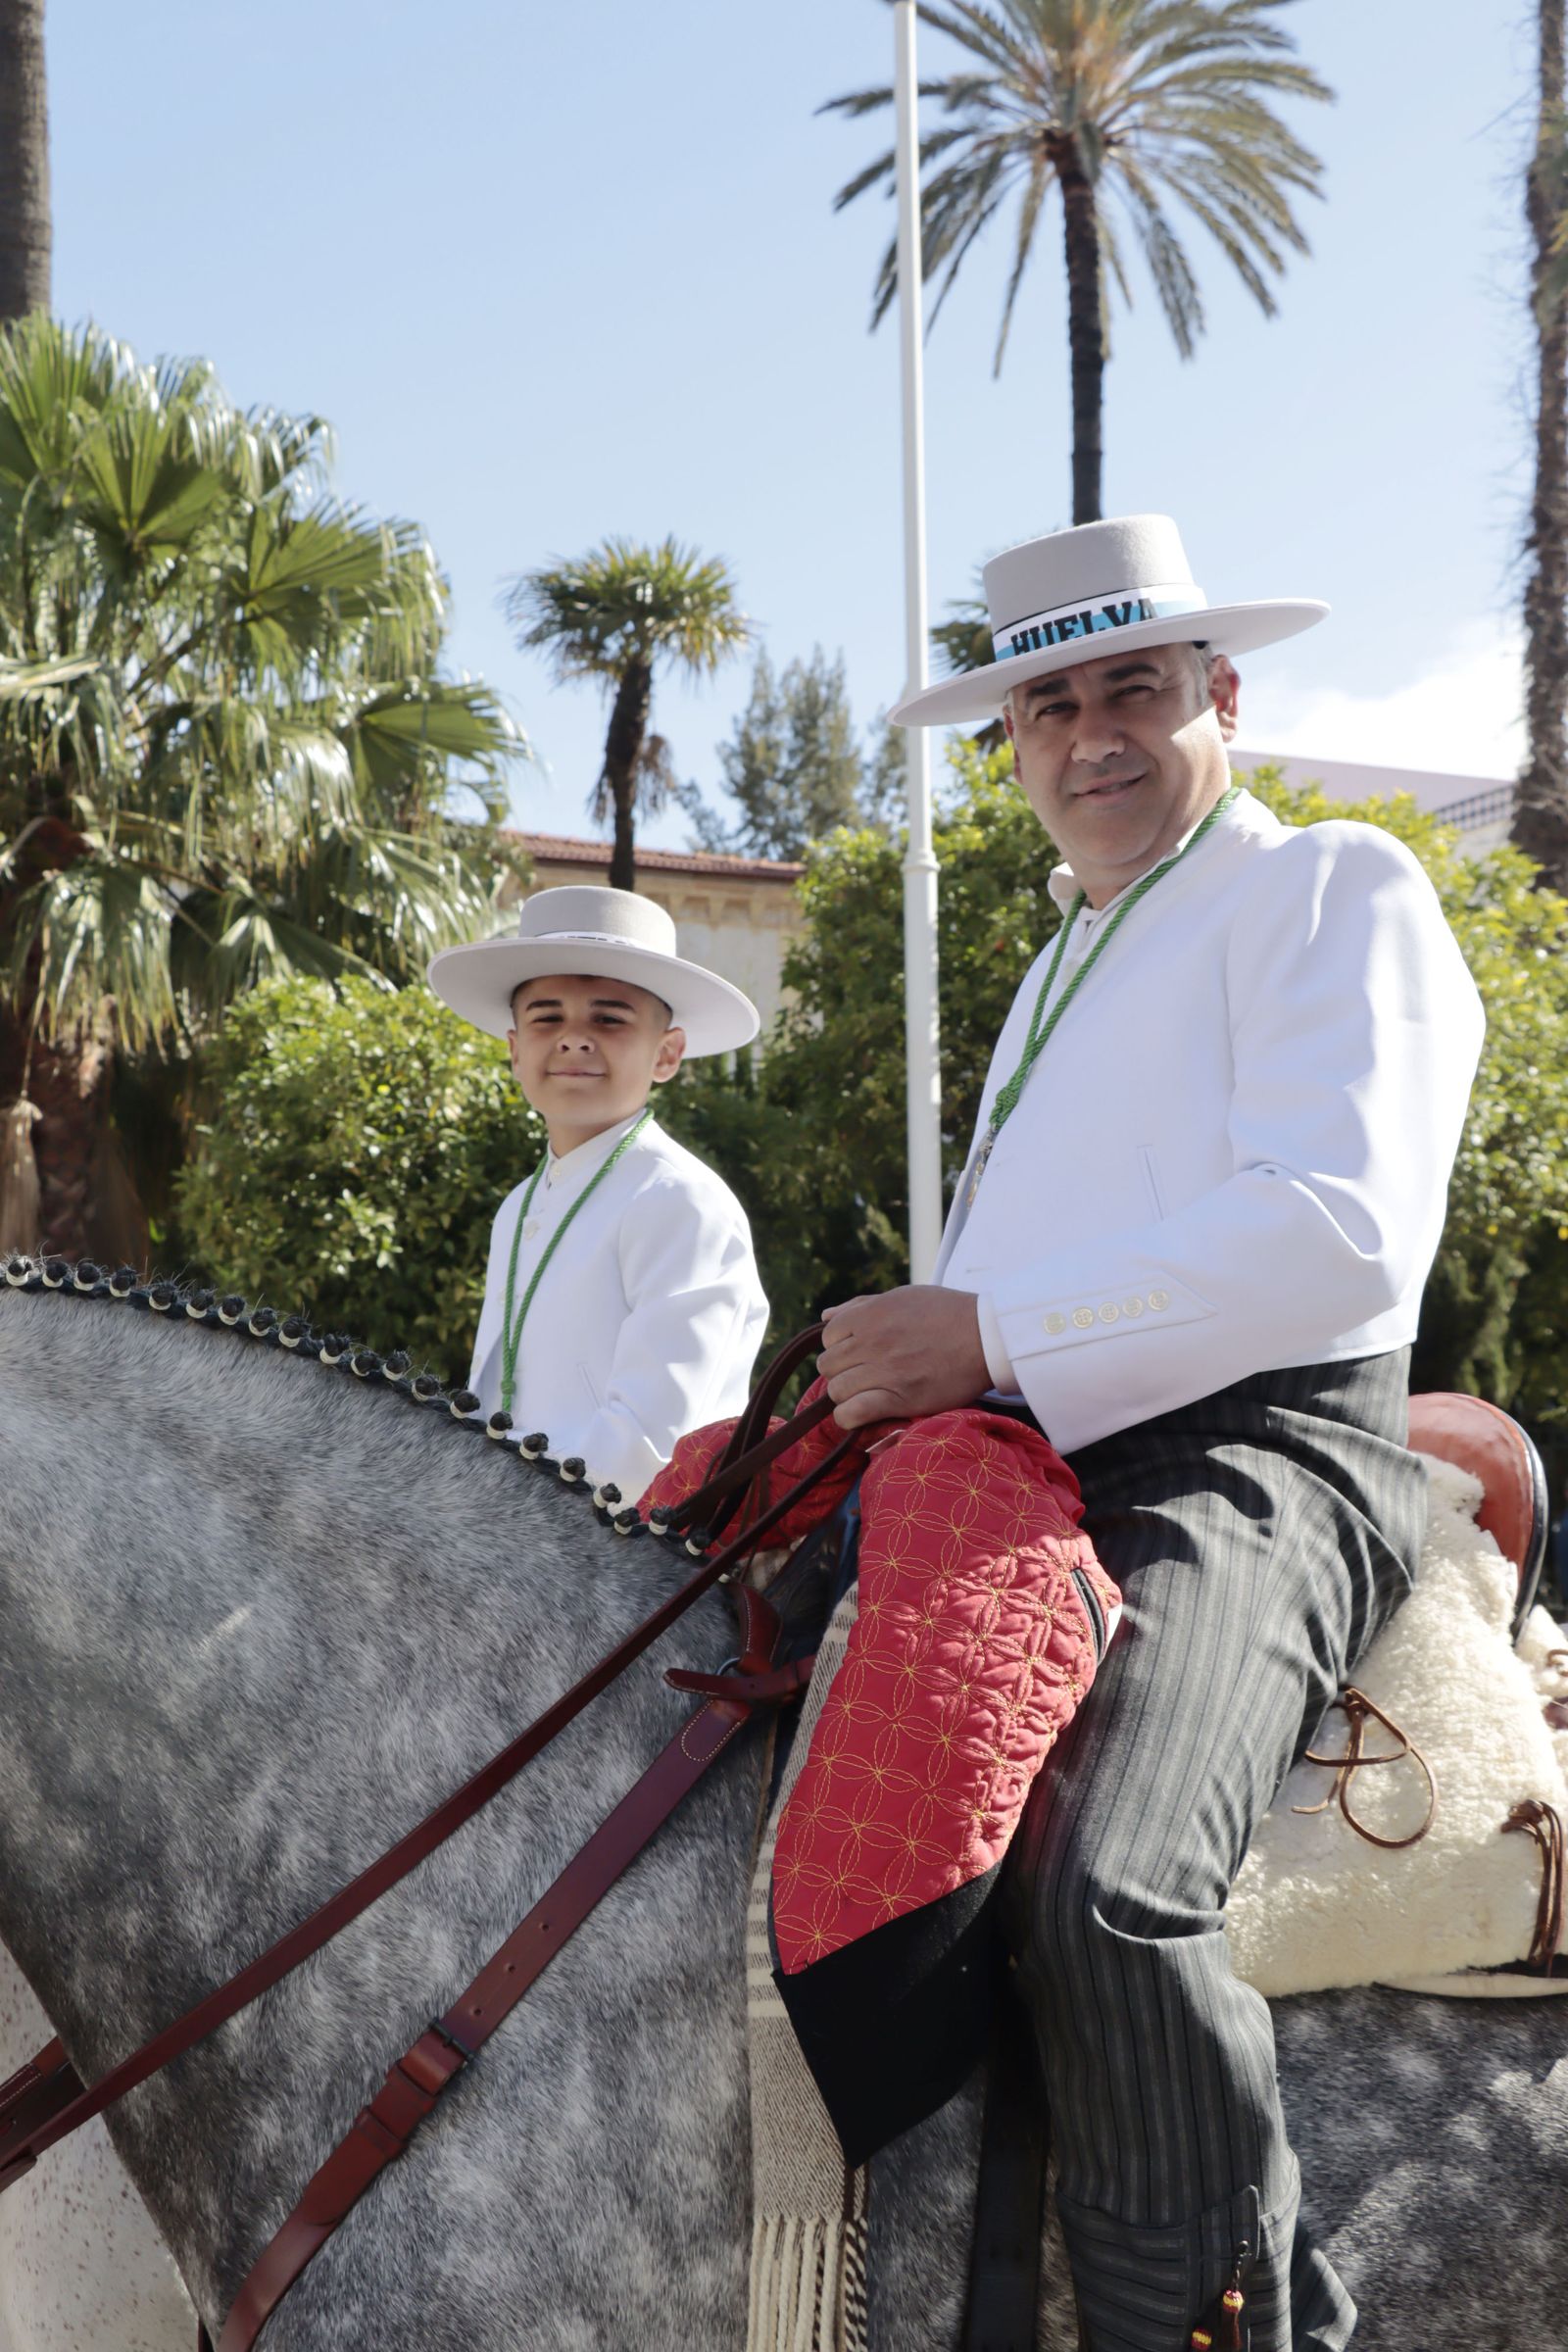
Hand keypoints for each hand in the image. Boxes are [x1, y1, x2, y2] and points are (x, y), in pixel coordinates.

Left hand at [817, 1286, 990, 1429]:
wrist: (987, 1336)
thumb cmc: (949, 1313)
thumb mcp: (903, 1297)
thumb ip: (861, 1305)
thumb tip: (825, 1314)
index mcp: (869, 1315)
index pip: (828, 1337)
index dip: (841, 1347)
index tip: (859, 1354)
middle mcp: (871, 1342)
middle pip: (828, 1366)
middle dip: (842, 1372)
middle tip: (865, 1377)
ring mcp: (883, 1371)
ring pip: (836, 1391)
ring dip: (847, 1396)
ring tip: (869, 1395)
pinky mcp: (898, 1398)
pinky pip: (851, 1414)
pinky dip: (850, 1418)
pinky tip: (862, 1415)